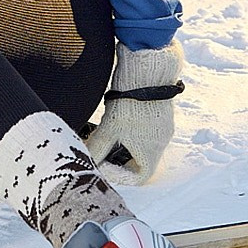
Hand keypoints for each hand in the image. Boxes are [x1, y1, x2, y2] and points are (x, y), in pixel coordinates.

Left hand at [84, 42, 182, 181]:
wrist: (147, 70)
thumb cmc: (130, 102)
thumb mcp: (109, 128)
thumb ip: (97, 149)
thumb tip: (85, 161)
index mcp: (152, 151)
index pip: (139, 177)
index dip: (120, 176)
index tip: (104, 163)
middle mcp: (161, 141)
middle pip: (140, 160)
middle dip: (119, 158)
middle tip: (102, 149)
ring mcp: (163, 125)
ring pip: (142, 142)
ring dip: (125, 142)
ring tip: (108, 131)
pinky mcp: (161, 110)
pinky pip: (146, 127)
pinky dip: (131, 128)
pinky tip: (117, 116)